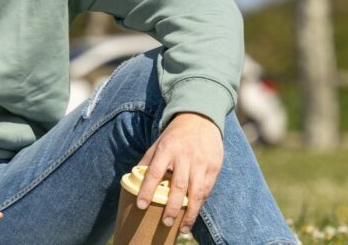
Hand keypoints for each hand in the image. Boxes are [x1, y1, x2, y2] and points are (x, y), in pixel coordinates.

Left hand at [137, 112, 222, 234]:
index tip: (141, 205)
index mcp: (166, 149)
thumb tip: (134, 177)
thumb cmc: (175, 135)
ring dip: (189, 213)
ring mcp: (201, 163)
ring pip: (195, 192)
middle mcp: (184, 157)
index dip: (147, 190)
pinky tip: (193, 214)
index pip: (154, 173)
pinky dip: (200, 204)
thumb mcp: (158, 142)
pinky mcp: (214, 167)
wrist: (200, 119)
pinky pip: (206, 190)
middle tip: (165, 222)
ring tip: (182, 228)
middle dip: (172, 207)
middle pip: (178, 187)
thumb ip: (148, 160)